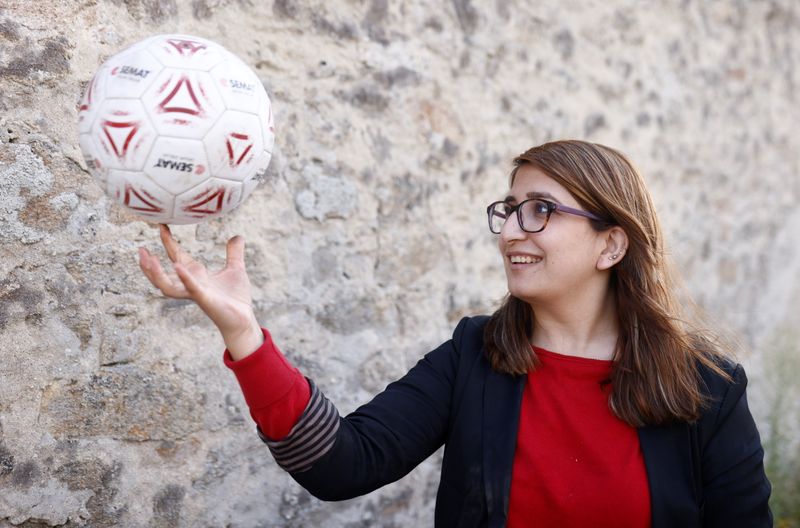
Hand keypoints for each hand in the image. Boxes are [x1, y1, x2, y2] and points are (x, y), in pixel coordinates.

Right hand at [138, 224, 263, 359]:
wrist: (244, 318)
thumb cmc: (236, 297)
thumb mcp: (235, 269)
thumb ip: (233, 254)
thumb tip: (237, 236)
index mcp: (196, 275)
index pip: (177, 256)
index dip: (168, 241)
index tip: (162, 225)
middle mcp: (191, 284)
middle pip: (163, 275)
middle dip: (149, 264)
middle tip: (140, 250)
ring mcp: (196, 293)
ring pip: (167, 286)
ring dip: (155, 274)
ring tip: (147, 259)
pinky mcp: (206, 300)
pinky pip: (191, 288)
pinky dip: (184, 278)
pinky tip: (177, 266)